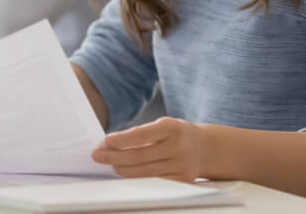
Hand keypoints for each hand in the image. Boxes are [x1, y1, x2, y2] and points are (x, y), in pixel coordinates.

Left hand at [91, 116, 208, 181]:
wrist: (207, 148)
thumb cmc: (179, 134)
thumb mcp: (165, 125)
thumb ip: (143, 133)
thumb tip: (113, 143)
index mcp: (172, 128)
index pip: (141, 136)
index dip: (121, 140)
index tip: (105, 141)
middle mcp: (178, 147)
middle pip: (139, 157)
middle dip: (114, 157)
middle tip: (98, 155)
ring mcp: (181, 166)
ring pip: (143, 172)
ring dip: (122, 169)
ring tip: (110, 164)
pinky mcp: (182, 180)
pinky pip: (153, 181)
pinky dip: (136, 177)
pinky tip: (126, 172)